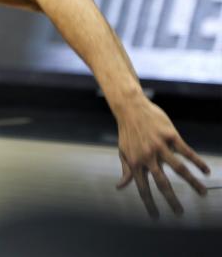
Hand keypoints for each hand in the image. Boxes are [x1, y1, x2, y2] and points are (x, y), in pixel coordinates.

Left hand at [115, 98, 209, 217]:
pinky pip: (186, 152)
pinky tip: (206, 171)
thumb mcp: (122, 151)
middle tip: (180, 213)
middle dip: (171, 200)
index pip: (142, 188)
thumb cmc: (127, 131)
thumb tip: (120, 186)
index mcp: (135, 162)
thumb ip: (125, 170)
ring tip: (202, 193)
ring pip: (179, 168)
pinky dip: (197, 162)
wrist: (130, 108)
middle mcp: (147, 157)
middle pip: (162, 183)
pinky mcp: (170, 136)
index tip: (156, 217)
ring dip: (192, 182)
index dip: (149, 203)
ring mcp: (160, 146)